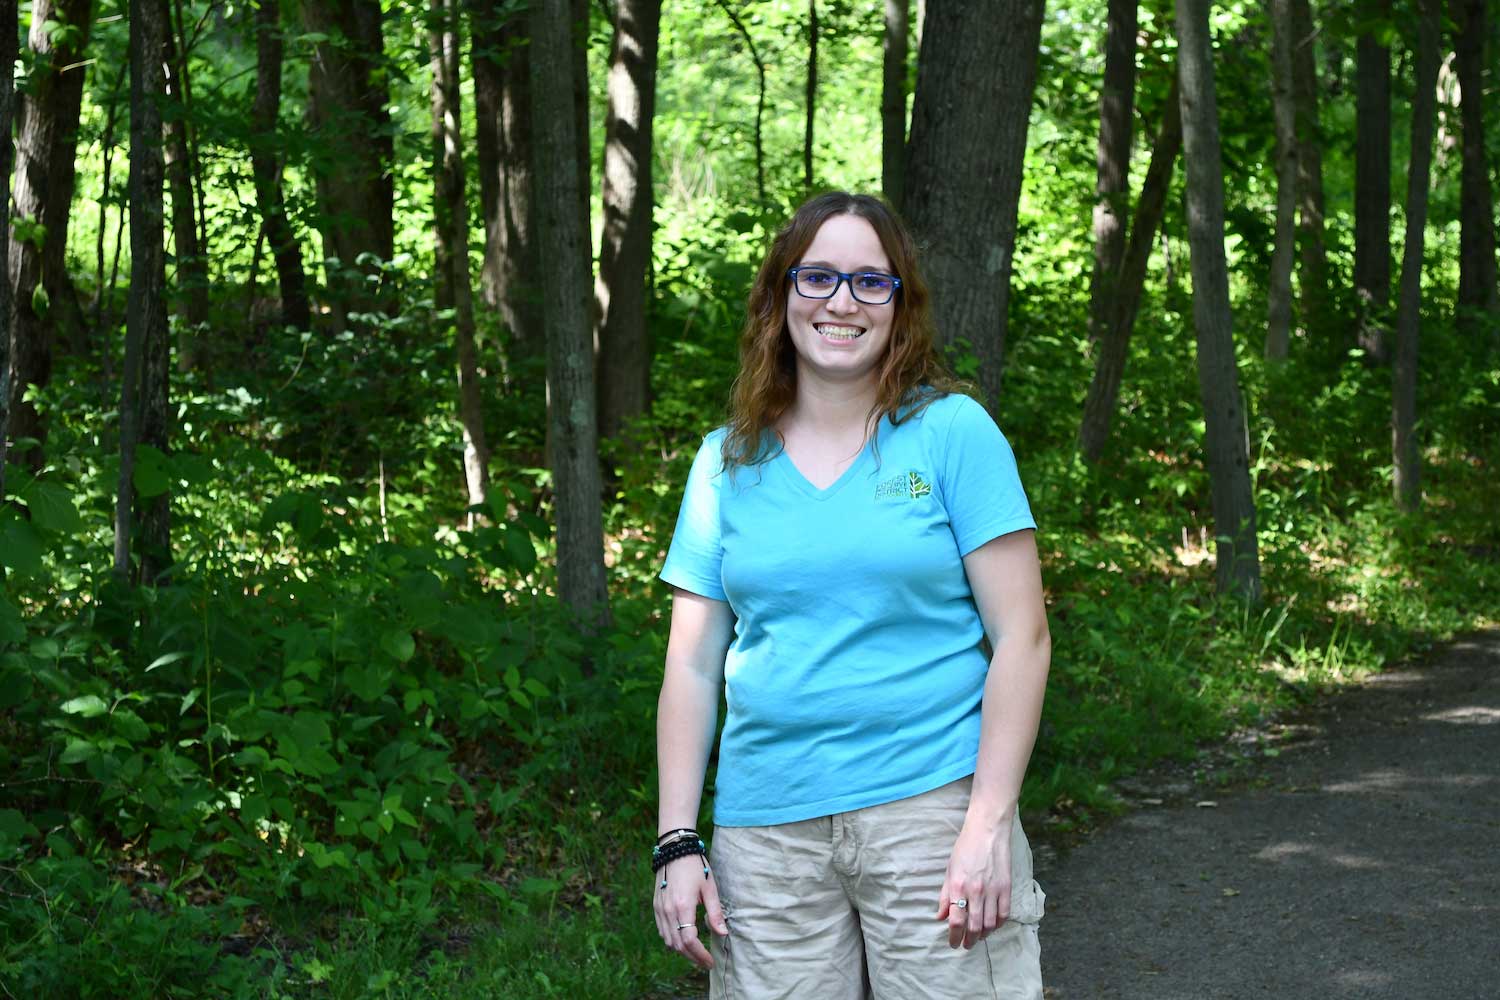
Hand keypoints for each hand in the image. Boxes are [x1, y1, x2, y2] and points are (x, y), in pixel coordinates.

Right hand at [653, 853, 728, 968]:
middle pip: (678, 945)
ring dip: (682, 951)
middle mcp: (668, 911)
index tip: (711, 961)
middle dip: (692, 957)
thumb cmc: (695, 867)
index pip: (689, 941)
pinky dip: (672, 940)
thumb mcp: (710, 888)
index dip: (700, 955)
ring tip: (696, 954)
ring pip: (668, 941)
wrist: (675, 850)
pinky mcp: (656, 906)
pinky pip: (662, 931)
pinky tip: (683, 941)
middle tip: (706, 962)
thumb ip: (715, 913)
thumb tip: (723, 933)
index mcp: (683, 906)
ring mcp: (660, 909)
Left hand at [935, 818, 1011, 949]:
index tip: (953, 943)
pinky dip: (998, 924)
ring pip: (990, 924)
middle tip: (966, 945)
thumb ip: (945, 896)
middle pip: (974, 927)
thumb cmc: (965, 849)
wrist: (987, 831)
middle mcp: (976, 891)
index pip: (956, 921)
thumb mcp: (949, 871)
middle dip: (969, 940)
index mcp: (958, 886)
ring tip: (978, 937)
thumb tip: (940, 917)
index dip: (954, 936)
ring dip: (984, 935)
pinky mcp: (1006, 887)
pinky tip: (993, 926)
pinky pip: (1004, 914)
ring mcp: (993, 890)